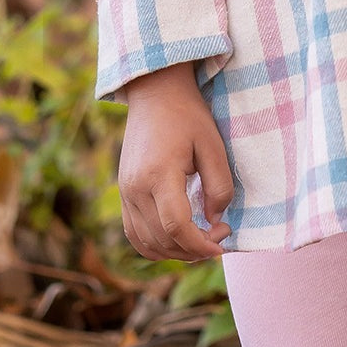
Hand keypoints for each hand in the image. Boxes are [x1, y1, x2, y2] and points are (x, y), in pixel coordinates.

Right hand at [118, 63, 233, 260]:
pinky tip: (180, 238)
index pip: (176, 226)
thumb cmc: (188, 115)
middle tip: (220, 234)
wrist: (155, 94)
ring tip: (202, 239)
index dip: (201, 244)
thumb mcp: (212, 145)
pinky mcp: (123, 194)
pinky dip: (157, 245)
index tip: (223, 242)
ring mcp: (125, 193)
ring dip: (176, 252)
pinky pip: (135, 234)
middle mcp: (135, 188)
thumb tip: (215, 221)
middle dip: (194, 249)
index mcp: (158, 174)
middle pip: (162, 240)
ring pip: (146, 243)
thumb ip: (218, 186)